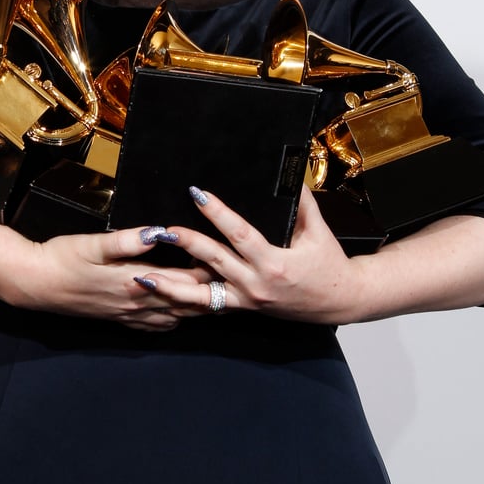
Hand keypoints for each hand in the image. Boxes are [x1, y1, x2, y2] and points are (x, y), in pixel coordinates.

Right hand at [5, 226, 211, 331]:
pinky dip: (175, 319)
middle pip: (186, 303)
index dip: (208, 270)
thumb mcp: (93, 244)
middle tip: (235, 282)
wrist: (36, 284)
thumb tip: (158, 231)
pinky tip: (181, 313)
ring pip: (175, 317)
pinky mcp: (120, 319)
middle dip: (211, 293)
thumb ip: (127, 240)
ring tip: (218, 296)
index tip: (229, 260)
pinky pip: (157, 326)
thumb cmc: (63, 258)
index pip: (183, 279)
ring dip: (197, 308)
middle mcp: (137, 304)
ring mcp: (129, 315)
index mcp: (135, 282)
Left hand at [134, 187, 367, 323]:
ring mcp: (247, 300)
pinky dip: (185, 301)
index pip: (239, 234)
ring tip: (143, 275)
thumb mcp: (317, 230)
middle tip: (161, 230)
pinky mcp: (243, 308)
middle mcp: (256, 284)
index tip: (197, 194)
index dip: (217, 213)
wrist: (340, 300)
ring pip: (202, 294)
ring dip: (172, 285)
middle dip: (185, 244)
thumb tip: (289, 174)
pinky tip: (162, 293)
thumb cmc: (328, 263)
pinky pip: (209, 306)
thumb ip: (301, 203)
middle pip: (213, 261)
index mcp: (274, 263)